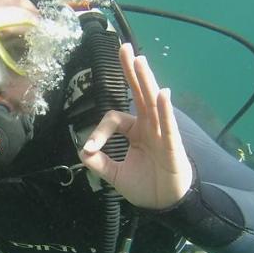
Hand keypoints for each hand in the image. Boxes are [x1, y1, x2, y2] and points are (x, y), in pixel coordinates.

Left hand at [78, 43, 192, 209]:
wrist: (164, 204)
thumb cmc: (144, 186)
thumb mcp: (115, 174)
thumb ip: (98, 162)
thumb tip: (81, 151)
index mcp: (135, 130)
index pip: (114, 118)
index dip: (99, 131)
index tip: (90, 149)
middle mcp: (149, 125)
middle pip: (139, 93)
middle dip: (131, 70)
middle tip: (124, 47)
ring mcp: (162, 132)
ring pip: (152, 102)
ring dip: (145, 80)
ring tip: (139, 60)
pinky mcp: (172, 144)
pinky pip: (168, 124)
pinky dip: (165, 109)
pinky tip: (163, 92)